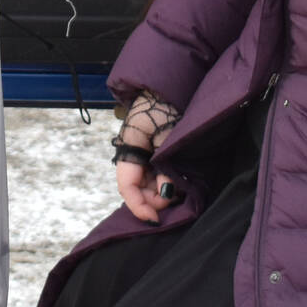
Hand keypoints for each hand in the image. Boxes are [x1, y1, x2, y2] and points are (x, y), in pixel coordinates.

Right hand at [113, 89, 182, 223]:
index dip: (138, 206)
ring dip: (160, 193)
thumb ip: (164, 167)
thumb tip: (167, 193)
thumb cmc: (164, 106)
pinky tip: (177, 184)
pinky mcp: (154, 153)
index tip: (154, 219)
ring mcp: (143, 155)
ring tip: (179, 192)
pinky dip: (165, 183)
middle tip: (173, 202)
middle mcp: (133, 156)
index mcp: (129, 150)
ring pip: (147, 185)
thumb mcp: (165, 137)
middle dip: (153, 201)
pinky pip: (155, 175)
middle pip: (137, 189)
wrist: (169, 87)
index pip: (127, 187)